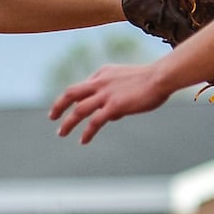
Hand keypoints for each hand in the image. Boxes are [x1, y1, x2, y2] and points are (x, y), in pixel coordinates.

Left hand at [48, 62, 173, 144]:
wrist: (162, 76)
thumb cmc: (152, 80)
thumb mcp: (129, 83)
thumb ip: (118, 96)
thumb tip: (112, 115)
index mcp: (104, 73)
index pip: (84, 86)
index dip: (77, 98)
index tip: (72, 107)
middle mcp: (100, 82)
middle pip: (71, 93)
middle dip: (59, 105)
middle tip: (52, 117)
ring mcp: (105, 94)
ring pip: (78, 110)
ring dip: (68, 122)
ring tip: (61, 133)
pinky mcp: (114, 106)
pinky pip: (95, 122)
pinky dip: (87, 132)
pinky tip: (83, 140)